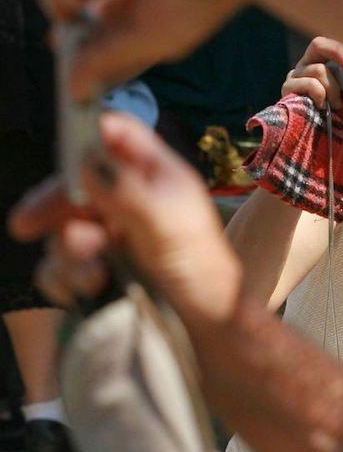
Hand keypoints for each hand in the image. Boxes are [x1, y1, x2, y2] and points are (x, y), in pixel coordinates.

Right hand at [10, 114, 241, 324]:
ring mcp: (111, 232)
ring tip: (92, 274)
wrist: (208, 319)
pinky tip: (88, 290)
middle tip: (25, 225)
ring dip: (67, 251)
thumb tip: (85, 161)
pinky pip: (62, 265)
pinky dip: (66, 278)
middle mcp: (128, 197)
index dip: (86, 132)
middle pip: (73, 181)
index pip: (114, 133)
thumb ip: (126, 190)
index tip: (62, 153)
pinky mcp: (99, 267)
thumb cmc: (202, 266)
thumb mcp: (166, 222)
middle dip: (52, 206)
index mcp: (153, 173)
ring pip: (63, 226)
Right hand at [281, 36, 342, 109]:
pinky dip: (320, 95)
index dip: (339, 47)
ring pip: (318, 70)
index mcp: (319, 59)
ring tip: (335, 104)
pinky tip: (322, 106)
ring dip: (332, 89)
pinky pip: (309, 84)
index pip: (327, 41)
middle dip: (339, 54)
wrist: (328, 133)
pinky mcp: (288, 89)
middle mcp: (305, 64)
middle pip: (318, 44)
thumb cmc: (339, 109)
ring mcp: (294, 75)